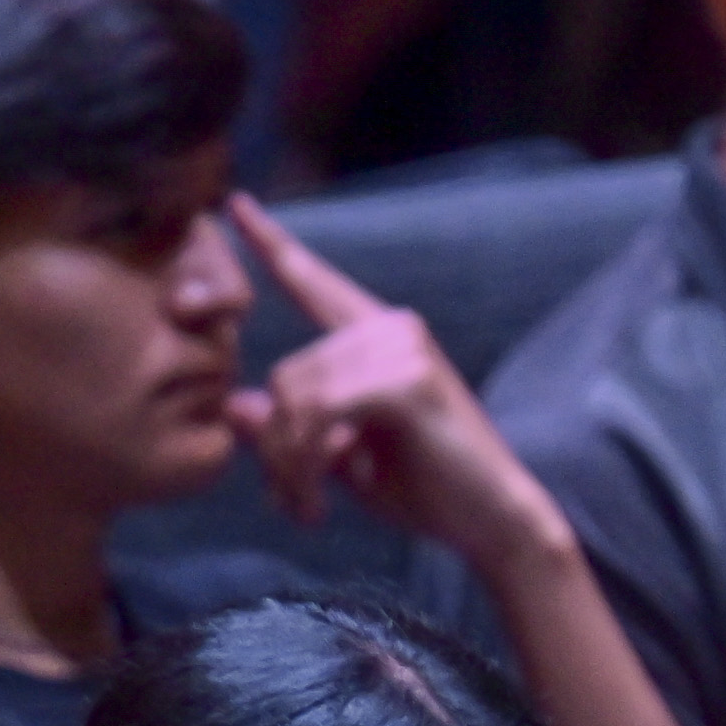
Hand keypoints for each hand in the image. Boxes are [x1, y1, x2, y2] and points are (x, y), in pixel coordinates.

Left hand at [223, 194, 571, 575]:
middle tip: (294, 503)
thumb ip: (291, 428)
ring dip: (289, 466)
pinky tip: (321, 504)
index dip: (271, 244)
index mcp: (375, 336)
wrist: (492, 522)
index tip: (233, 203)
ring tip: (309, 508)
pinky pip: (319, 414)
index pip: (313, 282)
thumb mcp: (339, 459)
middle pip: (282, 375)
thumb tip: (234, 405)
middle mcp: (390, 327)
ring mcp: (402, 346)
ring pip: (295, 398)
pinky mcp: (407, 379)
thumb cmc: (423, 489)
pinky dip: (307, 465)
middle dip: (276, 450)